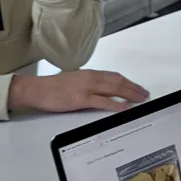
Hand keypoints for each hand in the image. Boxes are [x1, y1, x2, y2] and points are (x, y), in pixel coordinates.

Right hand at [9, 70, 149, 112]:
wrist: (36, 89)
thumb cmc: (52, 87)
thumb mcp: (74, 79)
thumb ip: (88, 82)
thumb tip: (100, 89)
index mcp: (89, 73)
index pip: (114, 76)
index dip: (128, 81)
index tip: (137, 86)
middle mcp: (90, 78)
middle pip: (118, 82)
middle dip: (133, 88)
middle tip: (144, 94)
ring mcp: (87, 88)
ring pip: (114, 90)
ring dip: (130, 94)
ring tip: (140, 99)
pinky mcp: (81, 99)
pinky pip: (104, 102)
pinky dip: (117, 104)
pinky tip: (125, 107)